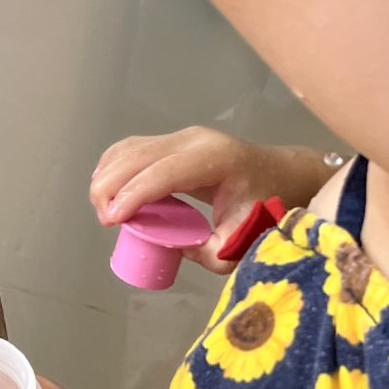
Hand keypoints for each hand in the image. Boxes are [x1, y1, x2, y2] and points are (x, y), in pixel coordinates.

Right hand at [92, 127, 302, 272]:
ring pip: (129, 148)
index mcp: (216, 159)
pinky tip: (112, 194)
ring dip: (108, 177)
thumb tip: (166, 246)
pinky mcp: (172, 141)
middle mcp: (194, 140)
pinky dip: (115, 169)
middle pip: (138, 155)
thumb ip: (205, 252)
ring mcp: (182, 136)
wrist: (281, 174)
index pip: (163, 172)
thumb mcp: (242, 241)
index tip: (113, 220)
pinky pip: (133, 149)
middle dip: (111, 187)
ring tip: (107, 211)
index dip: (134, 195)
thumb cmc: (266, 206)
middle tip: (106, 221)